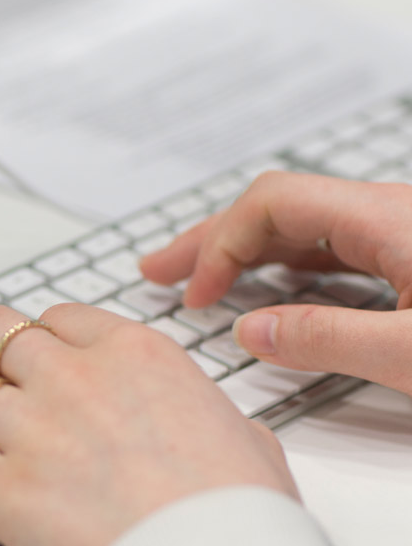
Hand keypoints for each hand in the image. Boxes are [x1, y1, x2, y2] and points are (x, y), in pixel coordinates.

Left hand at [0, 303, 297, 545]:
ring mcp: (32, 430)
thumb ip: (217, 419)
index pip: (56, 318)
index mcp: (131, 355)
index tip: (27, 355)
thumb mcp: (247, 440)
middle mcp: (73, 378)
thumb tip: (224, 432)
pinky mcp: (2, 488)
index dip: (33, 336)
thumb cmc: (239, 513)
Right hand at [140, 171, 411, 394]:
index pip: (271, 205)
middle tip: (159, 271)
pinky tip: (268, 285)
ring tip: (199, 278)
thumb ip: (327, 340)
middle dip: (210, 241)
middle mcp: (387, 215)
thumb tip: (249, 333)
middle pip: (274, 211)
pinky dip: (281, 266)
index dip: (220, 246)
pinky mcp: (411, 259)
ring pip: (299, 230)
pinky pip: (329, 251)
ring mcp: (399, 234)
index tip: (198, 297)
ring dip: (242, 252)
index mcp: (384, 219)